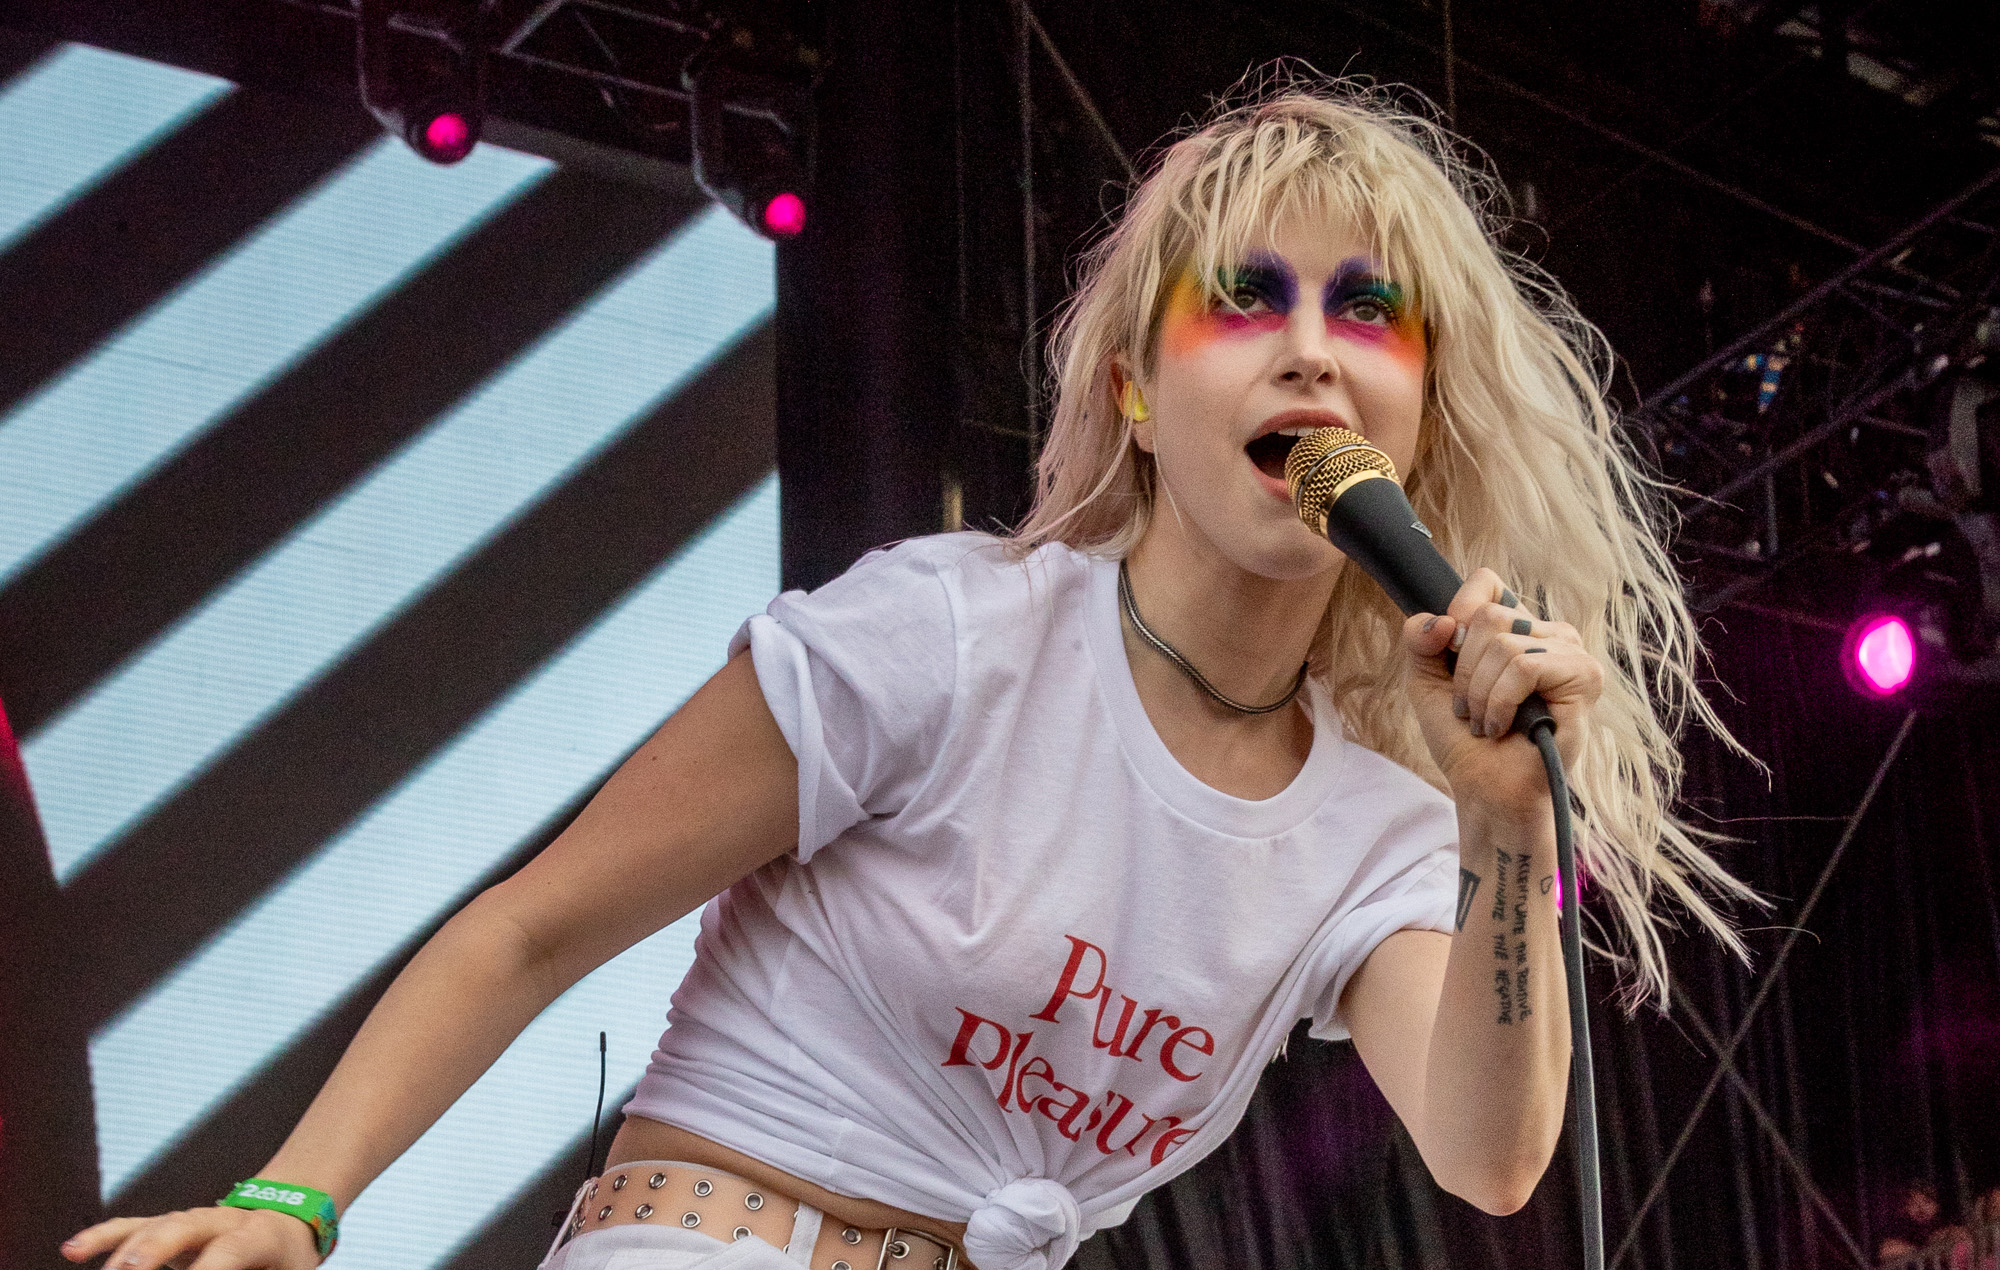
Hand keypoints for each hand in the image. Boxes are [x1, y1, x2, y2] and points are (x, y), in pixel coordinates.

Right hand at [63, 1206, 320, 1269]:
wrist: (288, 1220)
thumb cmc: (285, 1261)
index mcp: (258, 1234)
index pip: (232, 1249)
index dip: (209, 1269)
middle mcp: (222, 1219)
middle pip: (184, 1226)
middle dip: (154, 1251)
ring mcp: (191, 1219)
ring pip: (153, 1226)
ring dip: (123, 1253)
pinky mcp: (167, 1226)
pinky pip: (132, 1227)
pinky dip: (102, 1237)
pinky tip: (71, 1250)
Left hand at [1400, 568, 1601, 814]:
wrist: (1485, 788)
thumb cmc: (1463, 737)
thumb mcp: (1425, 680)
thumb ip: (1419, 639)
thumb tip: (1443, 620)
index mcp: (1516, 627)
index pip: (1486, 583)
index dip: (1457, 615)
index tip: (1450, 658)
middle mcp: (1547, 634)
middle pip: (1489, 615)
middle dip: (1464, 670)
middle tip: (1468, 706)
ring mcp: (1570, 653)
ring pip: (1506, 643)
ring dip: (1480, 693)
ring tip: (1485, 722)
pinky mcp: (1585, 677)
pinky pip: (1525, 667)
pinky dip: (1500, 701)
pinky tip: (1501, 726)